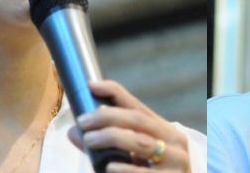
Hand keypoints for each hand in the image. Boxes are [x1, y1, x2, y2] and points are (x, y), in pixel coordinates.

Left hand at [68, 80, 190, 172]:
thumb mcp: (132, 156)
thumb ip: (104, 145)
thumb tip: (73, 132)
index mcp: (164, 129)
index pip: (137, 105)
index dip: (114, 92)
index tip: (92, 85)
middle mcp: (174, 140)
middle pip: (138, 119)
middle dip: (107, 116)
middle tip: (83, 121)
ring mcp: (176, 160)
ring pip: (141, 142)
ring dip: (111, 137)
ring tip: (88, 140)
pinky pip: (144, 172)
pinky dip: (125, 168)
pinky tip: (110, 167)